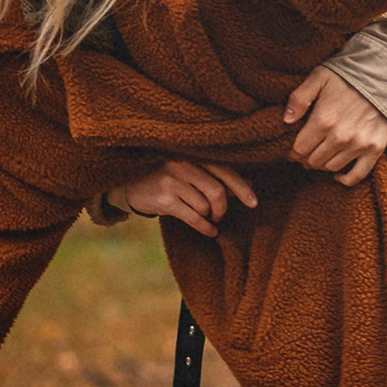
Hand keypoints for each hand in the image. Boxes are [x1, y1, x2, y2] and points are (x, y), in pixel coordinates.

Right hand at [120, 158, 258, 238]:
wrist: (131, 183)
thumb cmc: (169, 177)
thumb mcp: (192, 173)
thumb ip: (218, 177)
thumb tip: (250, 184)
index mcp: (194, 155)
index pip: (225, 170)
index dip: (242, 188)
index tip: (254, 203)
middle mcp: (184, 165)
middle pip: (217, 191)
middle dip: (223, 208)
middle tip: (221, 215)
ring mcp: (173, 182)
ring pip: (204, 206)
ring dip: (211, 216)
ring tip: (209, 218)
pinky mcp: (164, 200)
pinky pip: (193, 217)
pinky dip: (205, 227)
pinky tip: (210, 231)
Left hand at [284, 67, 386, 186]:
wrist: (383, 75)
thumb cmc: (347, 76)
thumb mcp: (318, 78)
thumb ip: (299, 99)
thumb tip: (286, 120)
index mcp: (323, 120)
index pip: (299, 149)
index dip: (292, 151)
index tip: (292, 149)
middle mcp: (340, 136)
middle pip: (313, 161)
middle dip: (305, 158)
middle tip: (305, 152)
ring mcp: (359, 144)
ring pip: (331, 167)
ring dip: (322, 165)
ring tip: (320, 156)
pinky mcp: (375, 148)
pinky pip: (358, 175)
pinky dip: (345, 179)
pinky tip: (337, 175)